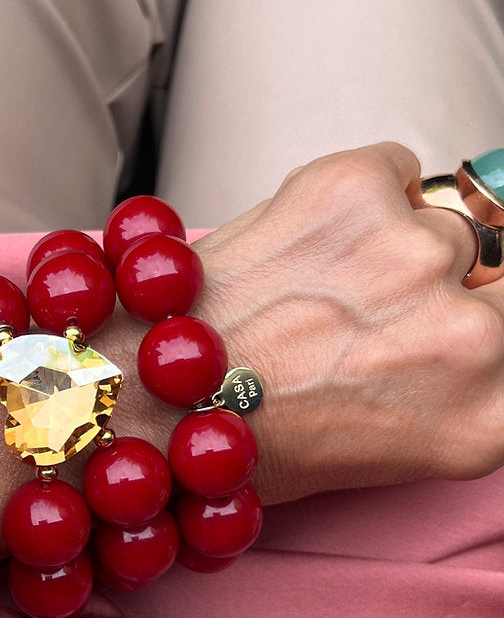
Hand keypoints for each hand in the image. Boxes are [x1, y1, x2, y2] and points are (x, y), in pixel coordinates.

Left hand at [194, 142, 503, 503]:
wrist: (148, 397)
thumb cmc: (246, 439)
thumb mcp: (386, 449)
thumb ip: (453, 386)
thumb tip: (476, 317)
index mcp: (485, 418)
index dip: (481, 322)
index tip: (459, 319)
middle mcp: (468, 336)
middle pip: (502, 279)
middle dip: (444, 294)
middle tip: (375, 316)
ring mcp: (413, 253)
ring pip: (444, 227)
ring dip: (394, 248)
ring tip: (321, 286)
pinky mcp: (354, 187)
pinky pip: (397, 168)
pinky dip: (363, 195)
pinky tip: (310, 242)